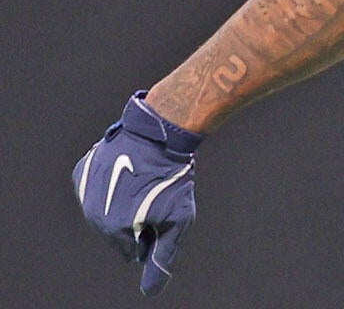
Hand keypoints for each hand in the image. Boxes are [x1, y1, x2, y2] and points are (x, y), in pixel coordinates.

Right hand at [73, 92, 204, 295]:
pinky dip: (110, 185)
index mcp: (114, 230)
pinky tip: (126, 171)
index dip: (152, 235)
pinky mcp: (82, 173)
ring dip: (122, 204)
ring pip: (104, 212)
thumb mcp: (178, 221)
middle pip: (117, 233)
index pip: (132, 251)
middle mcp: (92, 214)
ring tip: (142, 182)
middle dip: (135, 221)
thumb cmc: (173, 178)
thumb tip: (151, 292)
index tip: (163, 213)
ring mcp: (83, 193)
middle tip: (154, 197)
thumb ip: (163, 258)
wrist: (160, 134)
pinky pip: (95, 190)